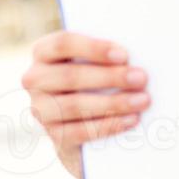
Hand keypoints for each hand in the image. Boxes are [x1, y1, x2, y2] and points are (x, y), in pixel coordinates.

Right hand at [20, 31, 149, 178]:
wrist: (87, 119)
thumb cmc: (100, 78)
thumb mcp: (101, 61)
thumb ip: (110, 56)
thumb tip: (138, 58)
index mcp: (45, 52)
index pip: (62, 43)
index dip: (93, 48)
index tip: (124, 55)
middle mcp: (36, 79)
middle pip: (70, 76)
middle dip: (109, 77)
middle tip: (141, 78)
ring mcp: (41, 108)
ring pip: (74, 105)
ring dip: (113, 103)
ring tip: (142, 100)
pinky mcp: (53, 134)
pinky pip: (78, 132)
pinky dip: (107, 125)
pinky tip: (131, 120)